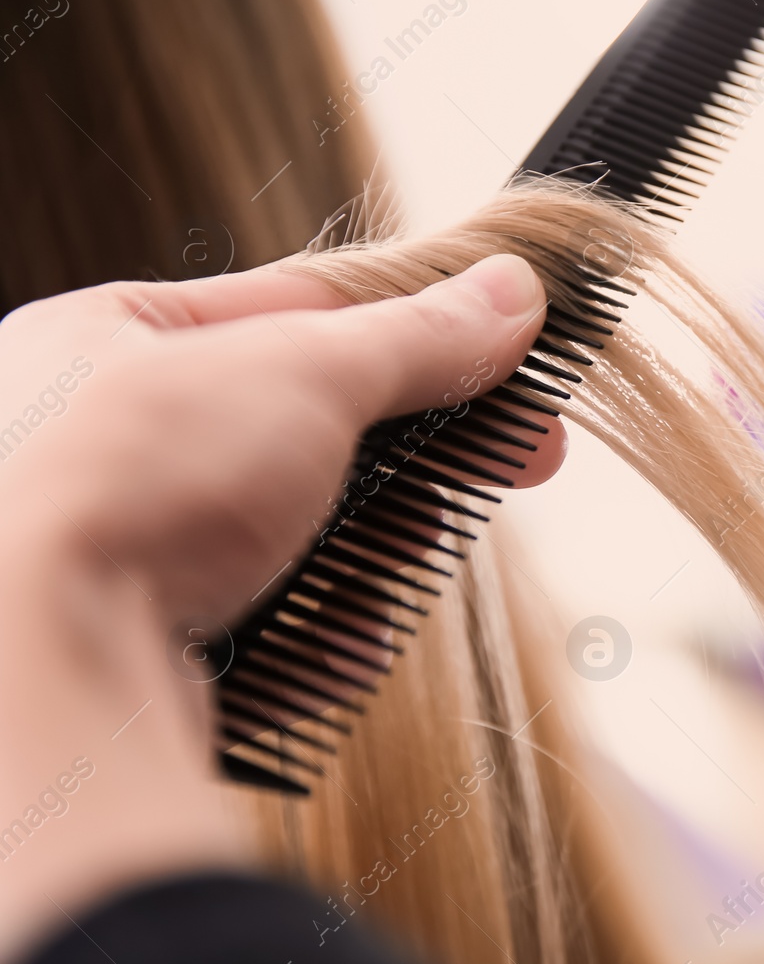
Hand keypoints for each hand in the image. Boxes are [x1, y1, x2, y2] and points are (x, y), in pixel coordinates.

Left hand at [0, 254, 557, 963]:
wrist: (38, 673)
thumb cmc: (131, 484)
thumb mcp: (304, 373)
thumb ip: (415, 336)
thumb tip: (511, 291)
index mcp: (106, 340)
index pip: (296, 308)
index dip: (416, 327)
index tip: (510, 353)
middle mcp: (97, 438)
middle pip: (309, 429)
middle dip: (412, 457)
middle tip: (516, 459)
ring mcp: (116, 546)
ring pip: (296, 533)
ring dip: (372, 553)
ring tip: (403, 565)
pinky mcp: (138, 644)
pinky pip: (262, 621)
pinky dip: (318, 631)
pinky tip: (341, 642)